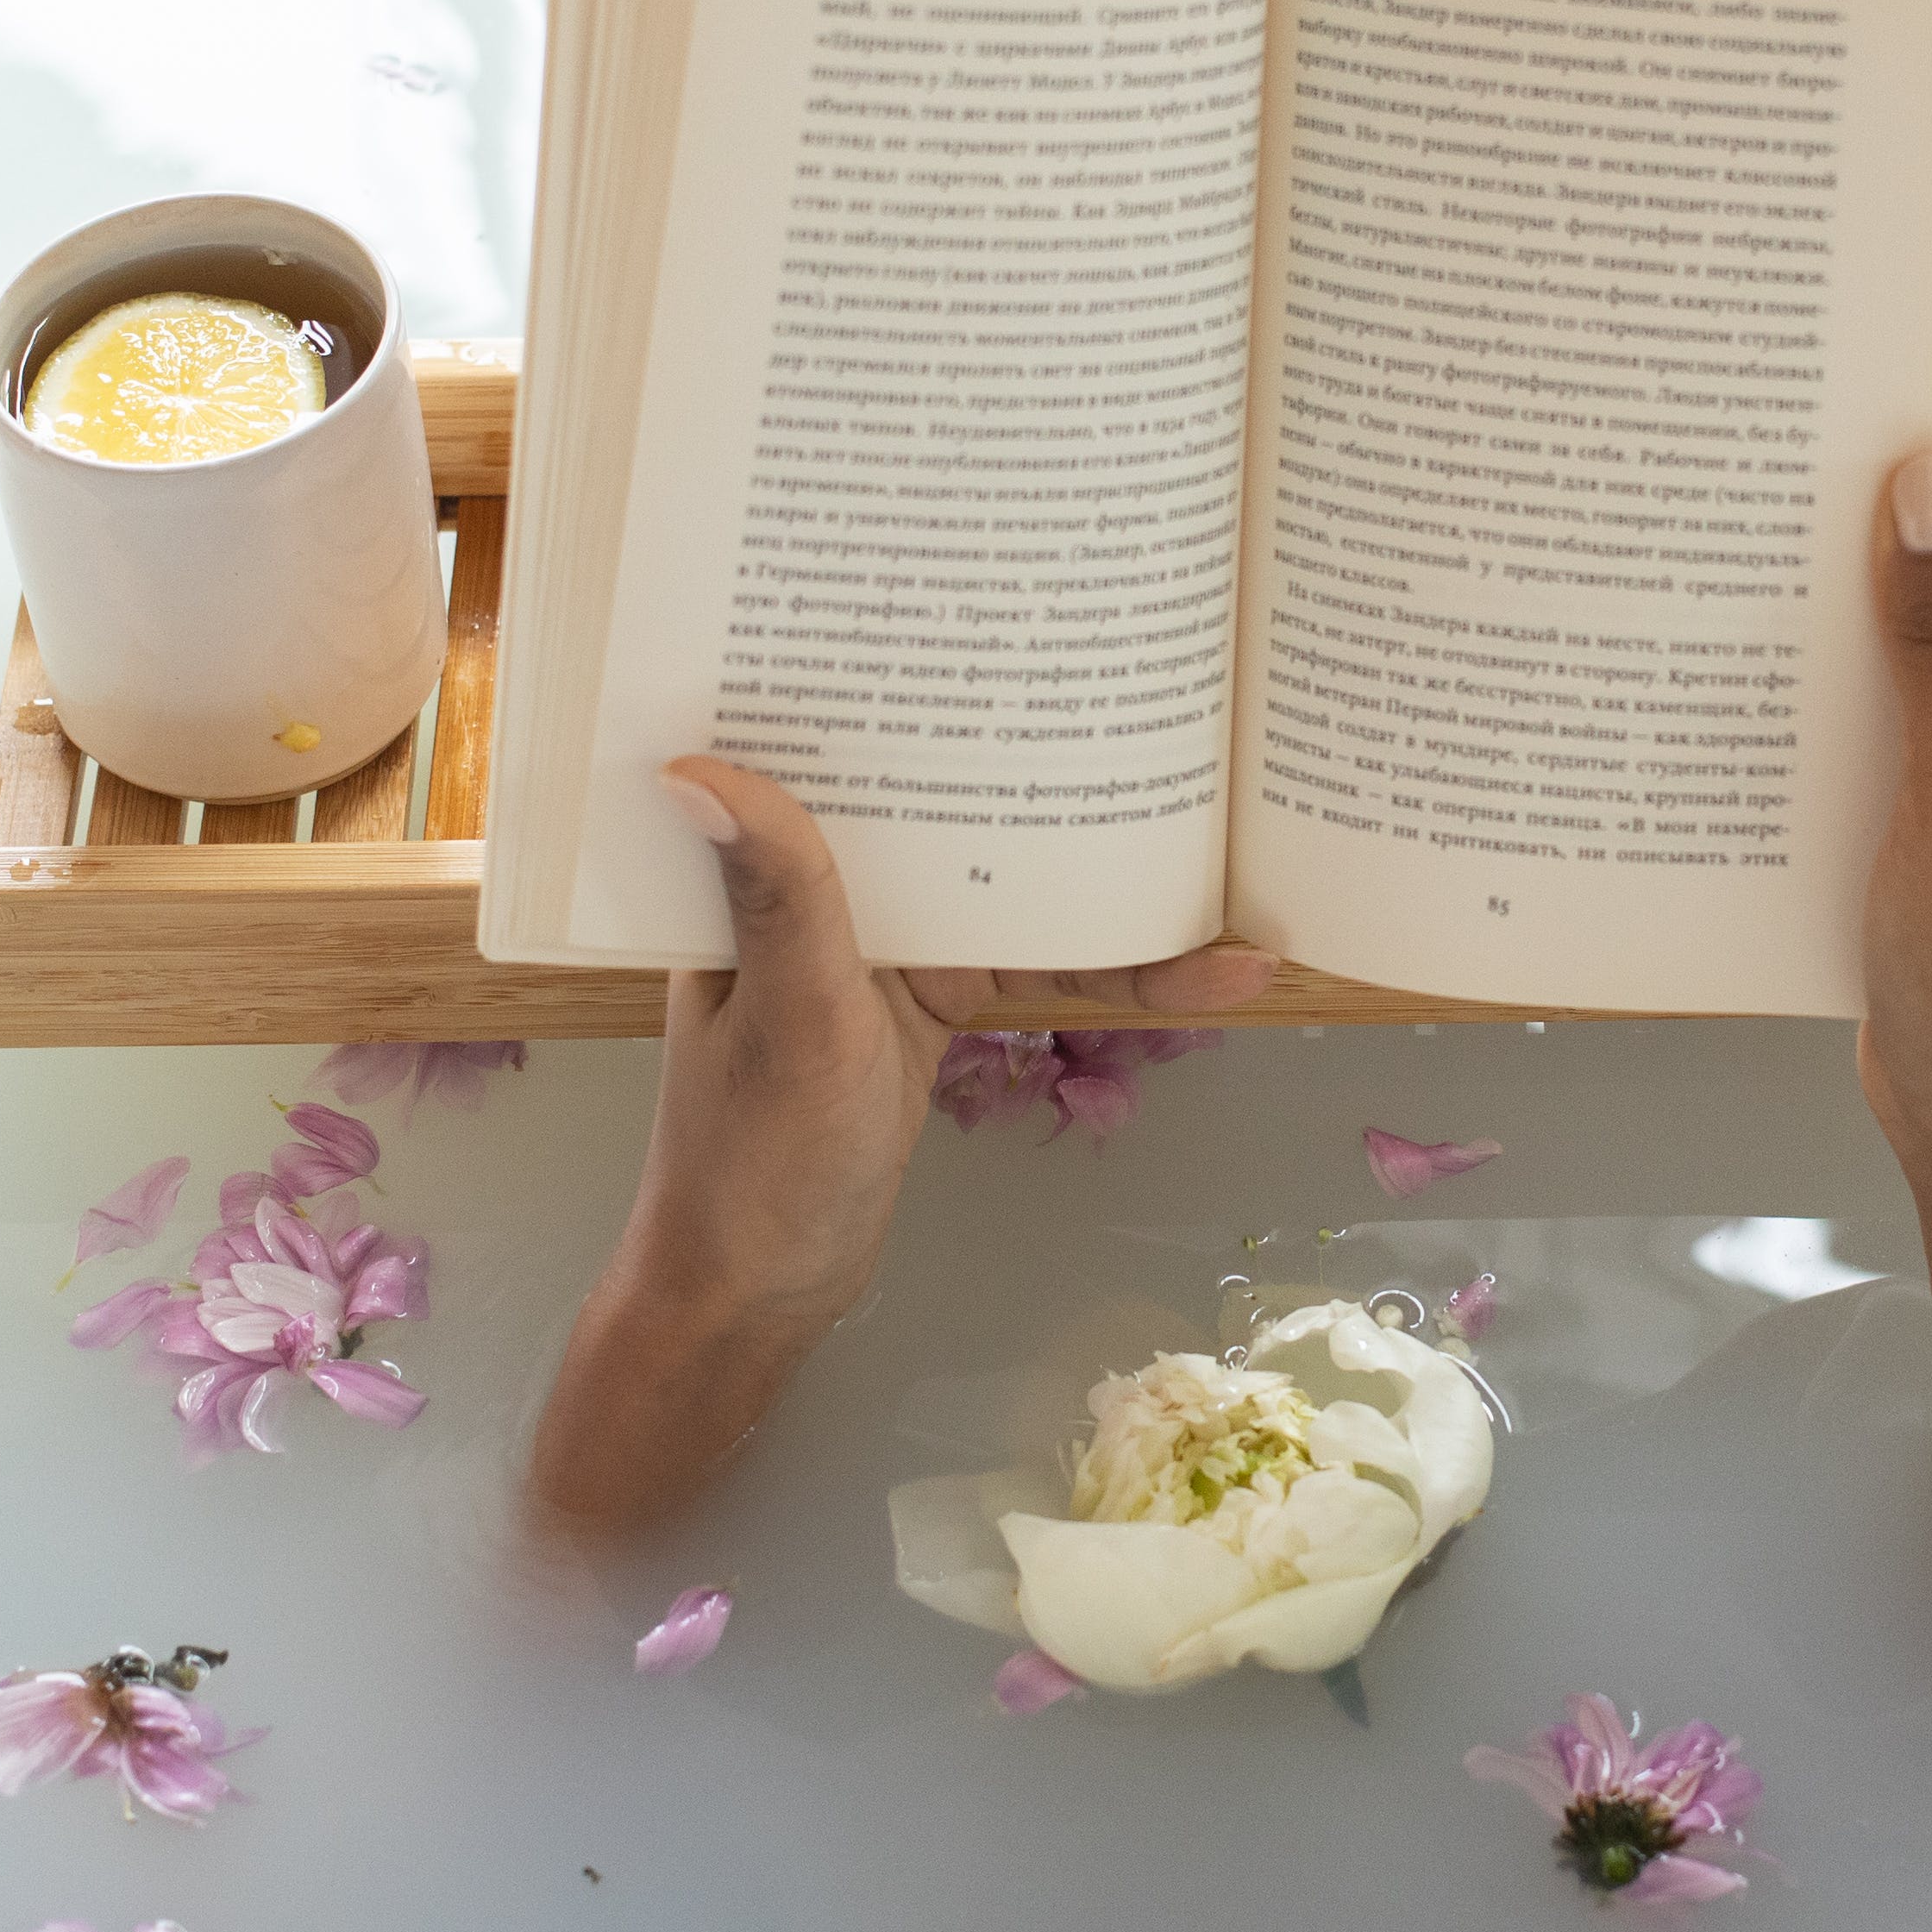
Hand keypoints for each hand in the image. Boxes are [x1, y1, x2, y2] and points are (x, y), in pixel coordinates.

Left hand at [523, 755, 1271, 1534]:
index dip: (927, 697)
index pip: (856, 756)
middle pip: (957, 808)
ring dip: (1111, 883)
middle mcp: (824, 888)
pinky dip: (1117, 971)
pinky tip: (1213, 973)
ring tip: (1232, 861)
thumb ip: (778, 895)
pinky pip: (1035, 964)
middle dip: (1055, 771)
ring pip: (1012, 886)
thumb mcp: (786, 1020)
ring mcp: (884, 946)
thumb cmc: (751, 1163)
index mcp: (761, 871)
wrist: (757, 1296)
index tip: (1020, 635)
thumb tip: (700, 764)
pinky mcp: (931, 1003)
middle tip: (1176, 724)